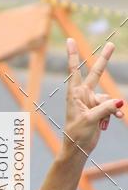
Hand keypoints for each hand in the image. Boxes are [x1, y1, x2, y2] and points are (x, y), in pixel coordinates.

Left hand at [62, 38, 124, 155]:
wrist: (78, 148)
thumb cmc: (77, 134)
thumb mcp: (90, 120)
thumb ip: (105, 108)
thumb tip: (120, 101)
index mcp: (75, 94)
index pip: (74, 70)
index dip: (73, 55)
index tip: (70, 40)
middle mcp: (83, 95)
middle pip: (96, 74)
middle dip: (104, 60)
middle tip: (111, 44)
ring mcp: (91, 102)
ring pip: (108, 98)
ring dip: (111, 109)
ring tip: (106, 121)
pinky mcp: (98, 110)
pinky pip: (111, 107)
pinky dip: (113, 113)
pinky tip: (112, 122)